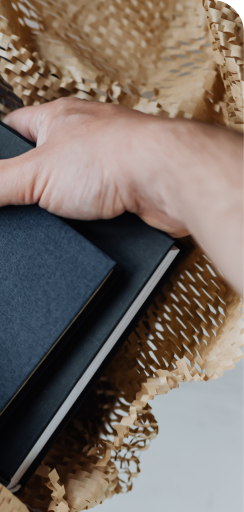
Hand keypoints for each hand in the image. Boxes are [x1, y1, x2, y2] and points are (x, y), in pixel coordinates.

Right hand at [2, 98, 187, 235]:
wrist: (166, 177)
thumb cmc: (113, 157)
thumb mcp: (37, 173)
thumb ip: (1, 183)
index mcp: (58, 119)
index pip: (17, 126)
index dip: (2, 147)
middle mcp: (86, 135)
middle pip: (47, 157)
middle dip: (34, 181)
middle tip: (22, 199)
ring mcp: (109, 159)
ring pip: (75, 182)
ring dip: (65, 200)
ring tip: (55, 214)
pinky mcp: (128, 185)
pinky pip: (100, 200)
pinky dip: (91, 213)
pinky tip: (85, 222)